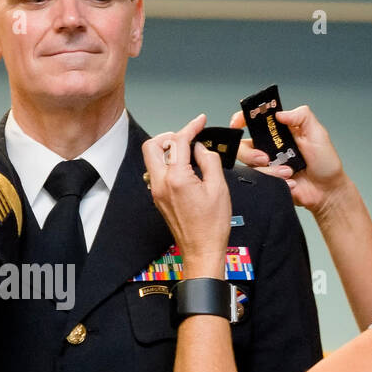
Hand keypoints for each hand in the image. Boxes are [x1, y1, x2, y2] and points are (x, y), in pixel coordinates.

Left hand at [142, 113, 230, 278]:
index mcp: (176, 178)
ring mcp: (156, 192)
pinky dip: (168, 163)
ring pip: (152, 159)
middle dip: (169, 136)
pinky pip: (157, 172)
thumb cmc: (211, 225)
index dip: (191, 127)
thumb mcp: (219, 188)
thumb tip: (200, 148)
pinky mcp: (157, 198)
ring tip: (188, 152)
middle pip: (152, 146)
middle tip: (186, 136)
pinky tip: (185, 167)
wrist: (201, 250)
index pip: (178, 142)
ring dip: (167, 150)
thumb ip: (209, 161)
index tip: (200, 121)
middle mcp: (160, 184)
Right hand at [229, 104, 347, 214]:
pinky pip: (260, 181)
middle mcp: (270, 147)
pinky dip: (276, 181)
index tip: (237, 124)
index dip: (241, 119)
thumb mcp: (317, 133)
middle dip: (250, 153)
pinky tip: (290, 182)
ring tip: (289, 172)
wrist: (327, 190)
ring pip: (251, 166)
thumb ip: (302, 116)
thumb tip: (280, 113)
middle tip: (266, 158)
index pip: (254, 121)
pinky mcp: (268, 181)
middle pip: (243, 146)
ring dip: (270, 170)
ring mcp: (267, 165)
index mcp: (279, 132)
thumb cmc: (325, 163)